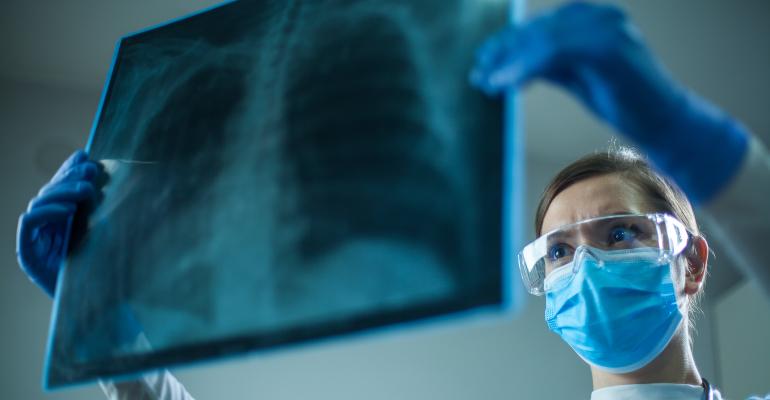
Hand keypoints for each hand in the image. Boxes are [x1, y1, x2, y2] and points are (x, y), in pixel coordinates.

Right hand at [16, 150, 106, 296]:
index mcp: (63, 221)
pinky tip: (68, 210)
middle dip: (68, 177)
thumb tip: (100, 169)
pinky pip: (29, 223)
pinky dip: (47, 212)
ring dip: (62, 192)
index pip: (60, 188)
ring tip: (86, 189)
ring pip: (38, 203)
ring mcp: (36, 241)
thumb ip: (101, 204)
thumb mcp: (107, 229)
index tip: (85, 156)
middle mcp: (47, 229)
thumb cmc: (107, 267)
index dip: (69, 170)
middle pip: (49, 192)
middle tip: (91, 170)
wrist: (102, 306)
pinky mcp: (29, 255)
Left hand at [470, 1, 748, 204]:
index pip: (543, 26)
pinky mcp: (607, 48)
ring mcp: (607, 29)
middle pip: (539, 31)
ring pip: (542, 41)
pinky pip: (553, 53)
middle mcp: (602, 16)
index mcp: (596, 19)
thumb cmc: (625, 102)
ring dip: (510, 64)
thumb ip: (551, 65)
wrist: (666, 122)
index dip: (509, 43)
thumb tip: (511, 65)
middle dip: (504, 53)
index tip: (484, 62)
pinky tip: (508, 85)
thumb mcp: (579, 77)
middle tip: (478, 75)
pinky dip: (525, 69)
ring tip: (488, 84)